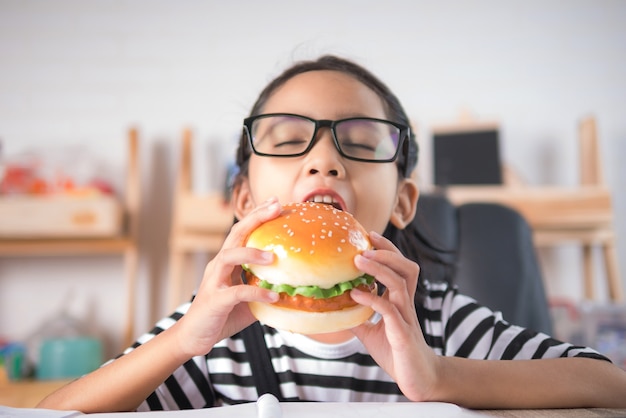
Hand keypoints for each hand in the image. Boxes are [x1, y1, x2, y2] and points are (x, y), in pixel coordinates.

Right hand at [172, 197, 280, 357]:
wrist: (194, 338)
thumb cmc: (222, 316)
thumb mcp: (248, 299)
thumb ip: (264, 289)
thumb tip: (294, 288)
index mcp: (227, 262)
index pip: (242, 231)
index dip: (257, 215)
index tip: (276, 201)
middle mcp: (218, 266)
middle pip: (235, 234)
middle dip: (255, 218)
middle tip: (276, 206)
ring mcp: (214, 281)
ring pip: (229, 256)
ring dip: (251, 253)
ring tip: (273, 257)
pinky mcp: (215, 300)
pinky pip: (237, 292)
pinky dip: (256, 293)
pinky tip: (274, 296)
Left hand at [350, 231, 439, 401]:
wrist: (417, 379)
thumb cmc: (396, 353)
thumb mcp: (370, 332)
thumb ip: (357, 317)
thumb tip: (335, 307)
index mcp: (400, 301)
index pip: (399, 267)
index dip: (387, 250)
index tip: (370, 236)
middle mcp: (406, 304)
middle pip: (406, 268)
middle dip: (388, 252)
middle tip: (366, 243)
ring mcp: (406, 317)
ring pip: (400, 283)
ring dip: (380, 268)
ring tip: (360, 260)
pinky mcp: (402, 333)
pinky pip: (389, 310)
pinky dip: (372, 298)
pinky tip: (356, 294)